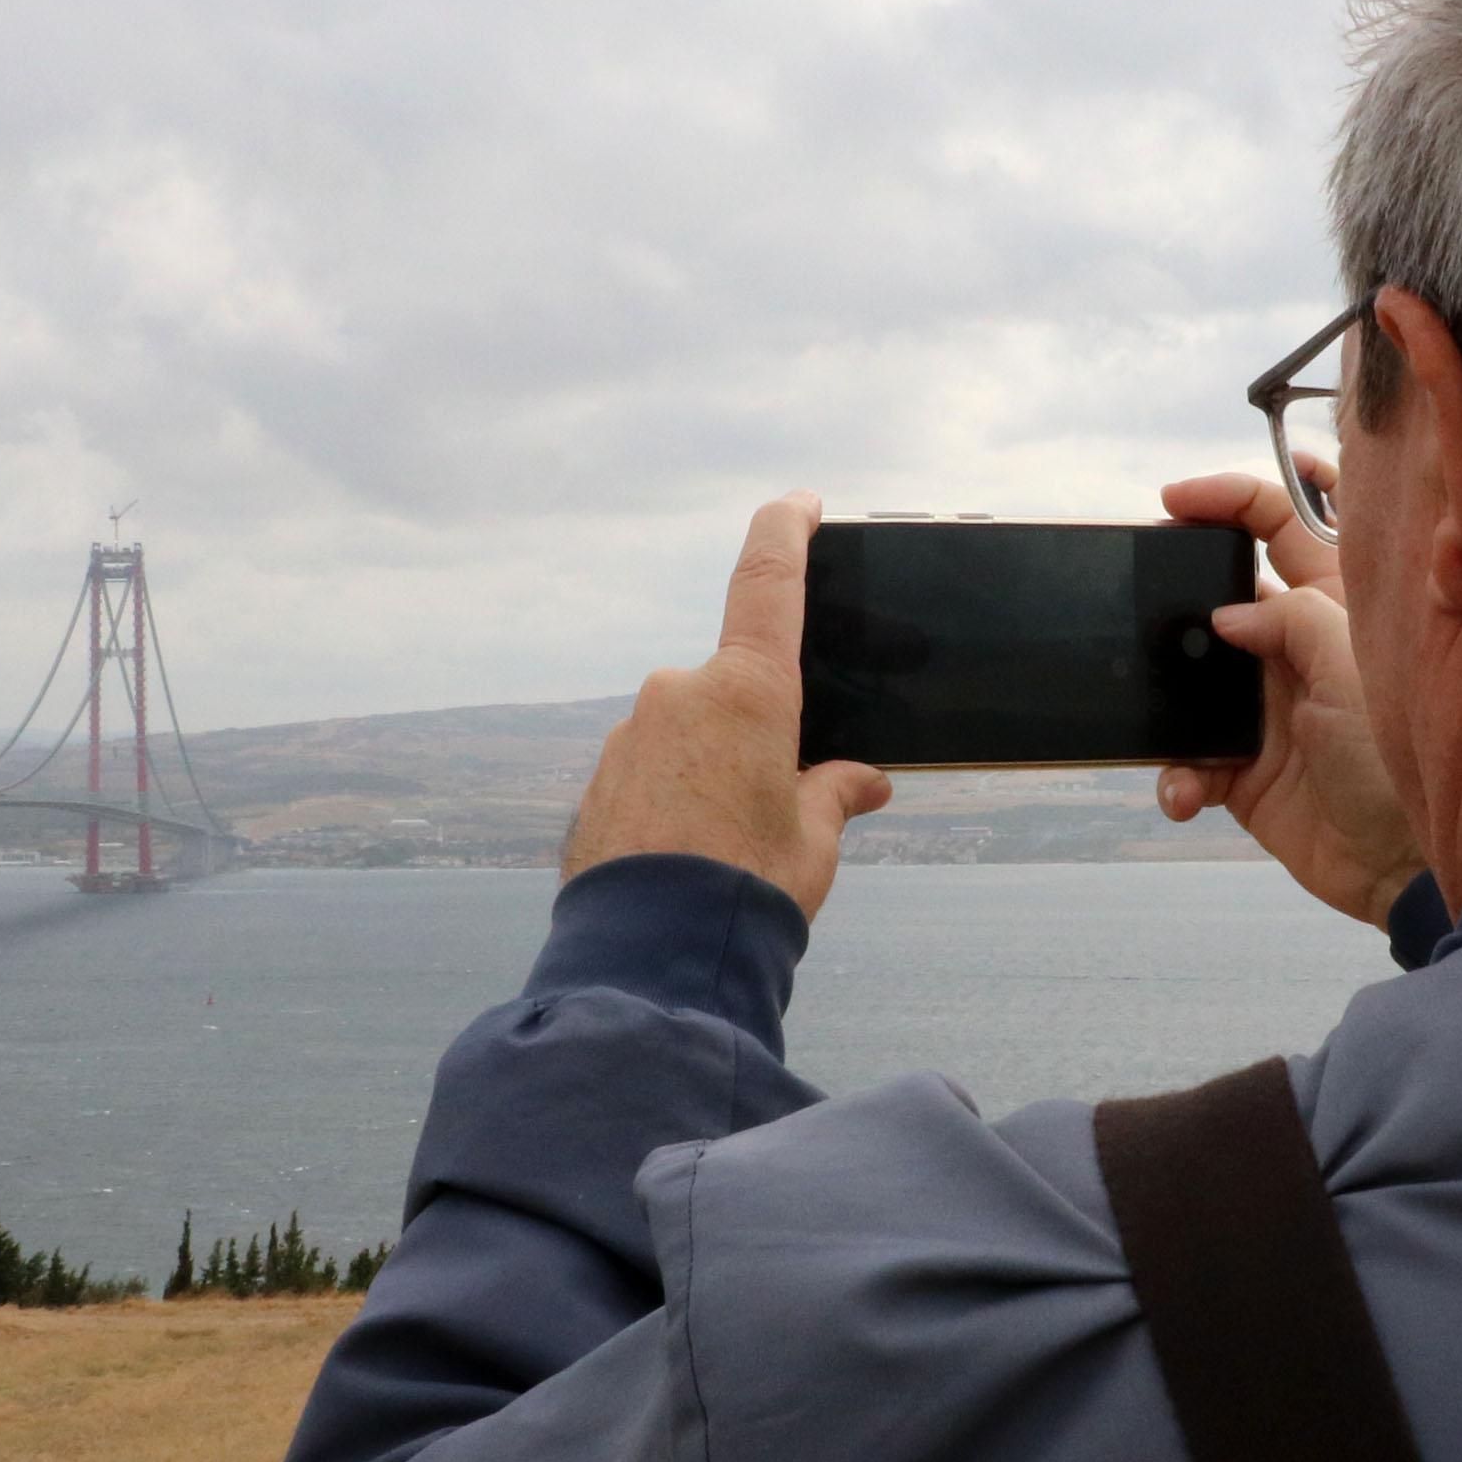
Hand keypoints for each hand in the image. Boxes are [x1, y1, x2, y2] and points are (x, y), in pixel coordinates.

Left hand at [562, 494, 894, 920]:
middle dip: (759, 731)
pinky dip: (674, 798)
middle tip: (780, 803)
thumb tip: (861, 780)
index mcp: (748, 691)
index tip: (800, 504)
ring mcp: (631, 734)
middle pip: (734, 687)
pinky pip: (650, 769)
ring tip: (731, 849)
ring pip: (689, 732)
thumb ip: (836, 794)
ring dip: (712, 769)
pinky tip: (688, 855)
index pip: (768, 581)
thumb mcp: (814, 840)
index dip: (785, 531)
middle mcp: (681, 694)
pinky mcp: (600, 777)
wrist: (652, 956)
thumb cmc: (748, 890)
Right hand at [1155, 471, 1423, 926]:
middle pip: (1219, 596)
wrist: (1398, 867)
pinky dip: (1177, 776)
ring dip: (1165, 701)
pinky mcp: (1242, 770)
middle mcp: (1293, 650)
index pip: (1281, 525)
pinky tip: (1188, 793)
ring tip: (1164, 720)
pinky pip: (1187, 759)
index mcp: (1331, 607)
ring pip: (1189, 680)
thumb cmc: (1394, 761)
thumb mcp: (1349, 667)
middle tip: (1140, 599)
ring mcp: (1264, 709)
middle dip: (1172, 596)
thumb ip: (1289, 619)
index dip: (1230, 501)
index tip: (1175, 501)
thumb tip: (1225, 616)